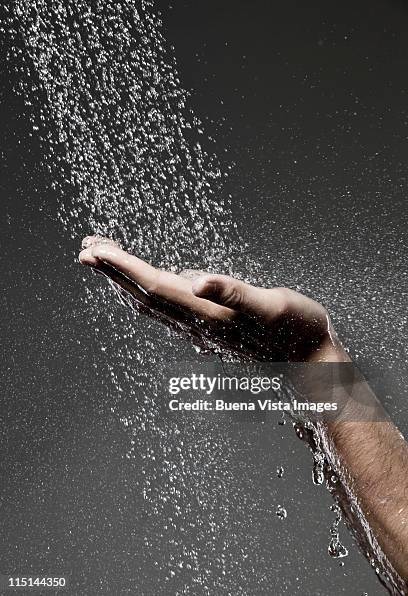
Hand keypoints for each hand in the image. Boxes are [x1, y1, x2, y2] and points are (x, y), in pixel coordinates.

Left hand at [79, 236, 344, 361]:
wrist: (311, 364)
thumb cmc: (297, 332)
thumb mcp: (270, 307)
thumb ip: (233, 294)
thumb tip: (198, 281)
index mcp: (206, 314)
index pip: (153, 288)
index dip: (122, 269)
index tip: (94, 251)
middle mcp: (197, 323)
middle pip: (144, 296)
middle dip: (114, 272)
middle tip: (86, 248)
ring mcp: (201, 327)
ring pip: (153, 302)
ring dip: (125, 280)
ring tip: (105, 260)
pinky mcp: (210, 326)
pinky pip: (169, 306)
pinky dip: (148, 288)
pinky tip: (148, 280)